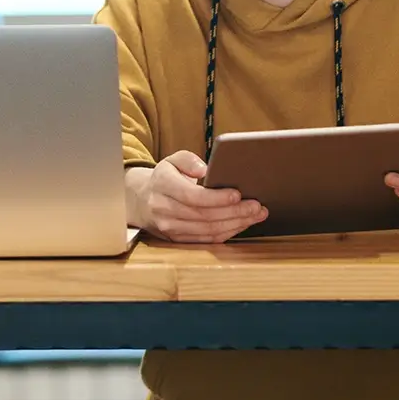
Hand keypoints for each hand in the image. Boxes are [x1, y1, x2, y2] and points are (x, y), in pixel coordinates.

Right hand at [126, 151, 267, 241]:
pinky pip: (207, 239)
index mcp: (162, 185)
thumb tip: (204, 170)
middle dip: (234, 212)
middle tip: (256, 206)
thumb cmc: (165, 178)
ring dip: (236, 224)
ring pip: (208, 230)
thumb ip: (188, 160)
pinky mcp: (178, 239)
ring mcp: (170, 228)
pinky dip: (228, 233)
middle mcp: (163, 209)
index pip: (192, 196)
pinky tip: (242, 224)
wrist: (142, 201)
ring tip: (256, 214)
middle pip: (204, 215)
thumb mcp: (172, 161)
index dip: (216, 198)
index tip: (237, 194)